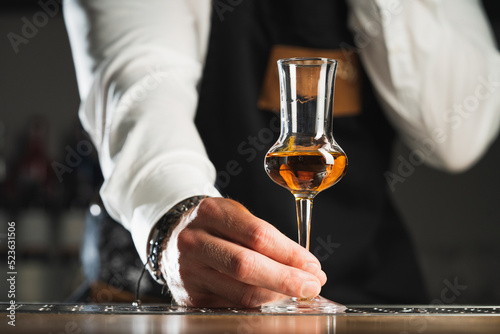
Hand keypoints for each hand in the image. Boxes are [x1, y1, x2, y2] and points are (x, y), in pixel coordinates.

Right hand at [160, 197, 326, 307]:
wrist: (173, 238)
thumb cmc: (215, 226)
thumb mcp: (236, 215)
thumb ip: (267, 237)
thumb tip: (306, 267)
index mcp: (210, 212)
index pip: (258, 235)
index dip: (290, 253)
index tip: (313, 266)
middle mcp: (194, 241)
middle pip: (246, 266)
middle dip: (286, 279)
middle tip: (312, 286)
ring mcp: (189, 271)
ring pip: (240, 292)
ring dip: (276, 295)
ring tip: (296, 292)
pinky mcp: (189, 297)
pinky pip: (232, 306)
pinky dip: (258, 306)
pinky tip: (272, 300)